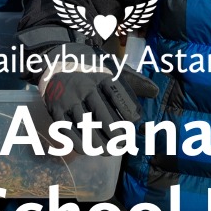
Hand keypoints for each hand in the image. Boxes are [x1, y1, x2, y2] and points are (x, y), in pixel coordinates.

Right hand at [38, 42, 157, 146]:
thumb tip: (155, 91)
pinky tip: (89, 150)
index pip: (117, 97)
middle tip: (123, 145)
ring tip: (109, 151)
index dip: (127, 113)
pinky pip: (67, 131)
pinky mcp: (55, 109)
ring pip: (85, 127)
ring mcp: (68, 98)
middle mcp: (84, 86)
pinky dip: (79, 144)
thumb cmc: (90, 67)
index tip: (134, 125)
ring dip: (98, 144)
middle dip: (115, 135)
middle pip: (102, 116)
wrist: (54, 59)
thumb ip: (133, 80)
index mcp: (100, 75)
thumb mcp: (111, 66)